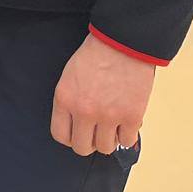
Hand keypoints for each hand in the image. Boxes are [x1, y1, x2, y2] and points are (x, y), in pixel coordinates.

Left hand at [50, 33, 156, 154]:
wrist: (122, 43)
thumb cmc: (95, 56)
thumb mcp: (69, 77)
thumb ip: (70, 102)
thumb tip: (77, 126)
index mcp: (65, 99)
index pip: (60, 135)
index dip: (70, 137)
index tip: (78, 133)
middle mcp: (84, 111)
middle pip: (82, 147)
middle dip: (89, 142)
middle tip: (96, 132)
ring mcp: (108, 116)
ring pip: (105, 148)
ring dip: (109, 139)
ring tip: (112, 125)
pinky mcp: (131, 117)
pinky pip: (127, 142)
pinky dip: (127, 135)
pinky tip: (126, 122)